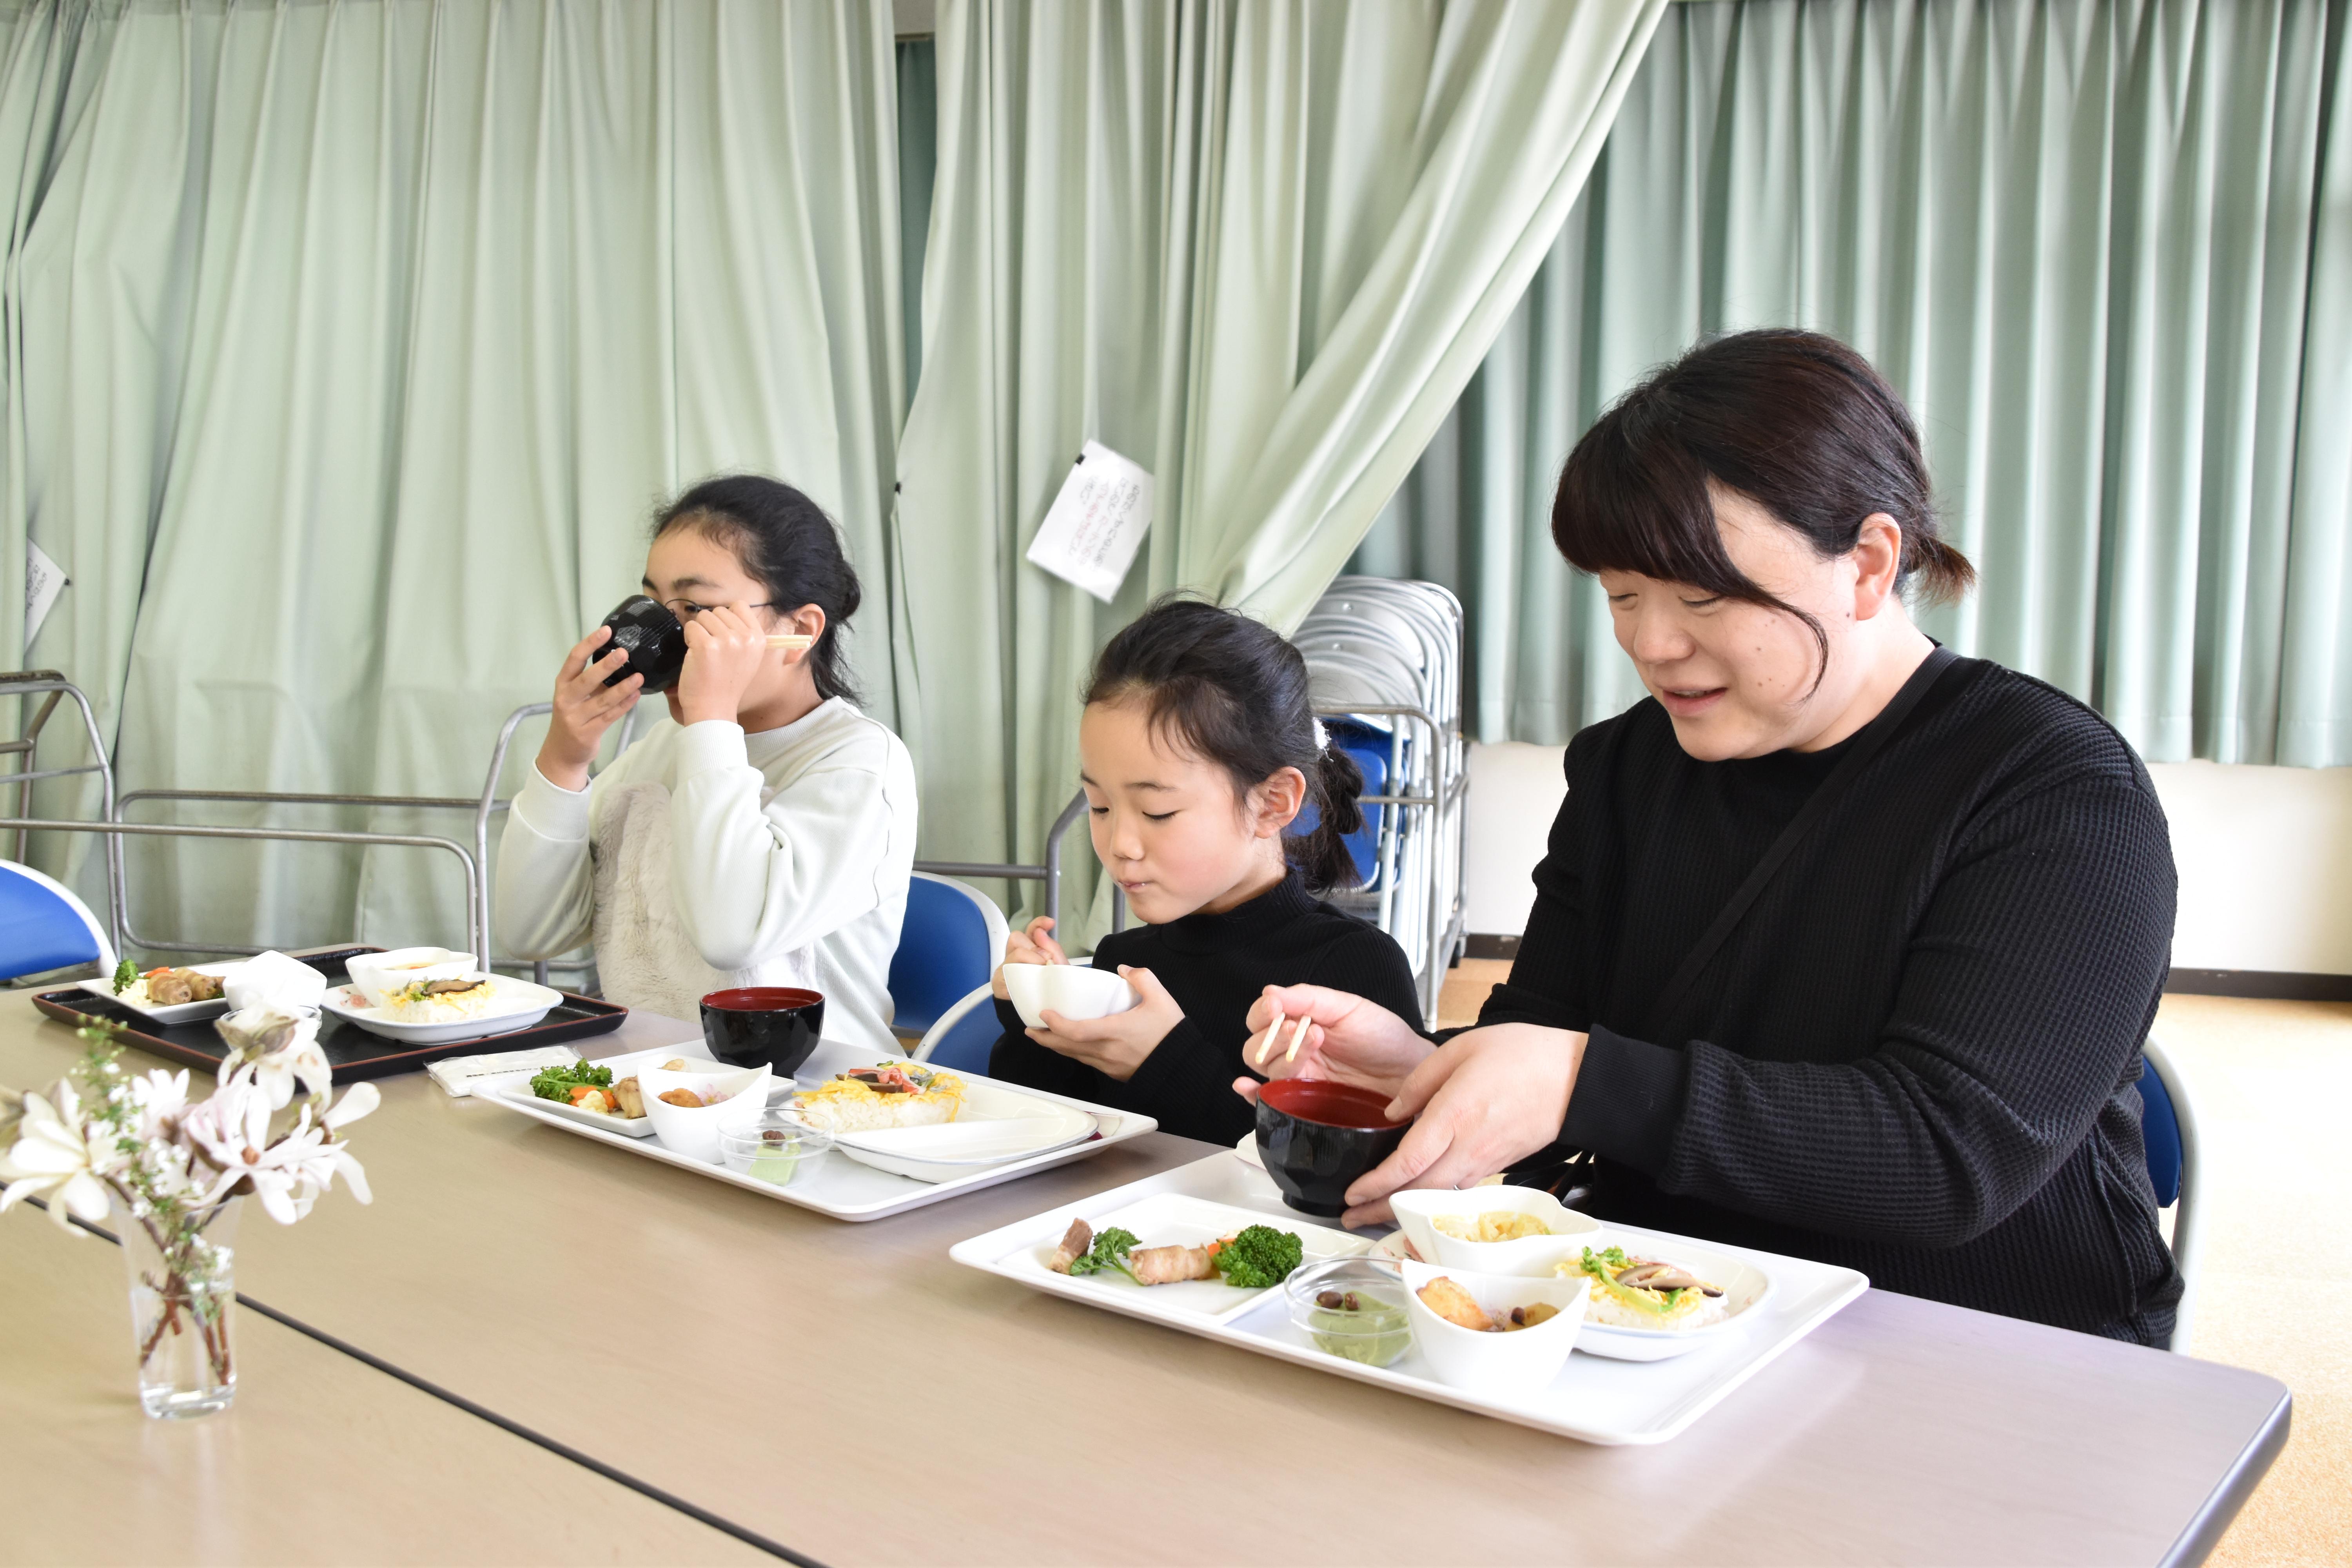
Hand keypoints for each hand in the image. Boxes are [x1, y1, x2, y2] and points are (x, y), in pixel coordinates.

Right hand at [535, 626, 641, 789]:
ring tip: (639, 677)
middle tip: (623, 652)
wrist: (562, 752)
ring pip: (602, 701)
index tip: (606, 631)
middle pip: (586, 680)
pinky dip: (624, 706)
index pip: (573, 659)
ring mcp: (575, 718)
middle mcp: (566, 699)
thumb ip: (591, 679)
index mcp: (562, 684)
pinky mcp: (587, 733)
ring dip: (622, 688)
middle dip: (605, 666)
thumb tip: (618, 656)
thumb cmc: (573, 716)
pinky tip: (636, 695)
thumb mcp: (575, 695)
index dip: (589, 644)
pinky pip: (609, 717)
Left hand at [675, 604, 776, 726]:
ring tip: (704, 653)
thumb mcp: (749, 658)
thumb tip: (730, 612)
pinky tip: (695, 656)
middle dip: (711, 626)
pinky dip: (688, 639)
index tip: (723, 635)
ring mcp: (726, 641)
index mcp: (758, 639)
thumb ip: (744, 635)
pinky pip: (690, 627)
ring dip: (699, 632)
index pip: (740, 605)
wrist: (713, 708)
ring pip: (703, 617)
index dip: (726, 618)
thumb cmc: (726, 684)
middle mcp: (745, 637)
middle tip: (713, 650)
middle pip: (719, 610)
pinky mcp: (706, 645)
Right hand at [991, 917, 1069, 999]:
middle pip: (1017, 938)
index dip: (1038, 923)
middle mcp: (1015, 955)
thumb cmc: (1049, 990)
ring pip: (1014, 953)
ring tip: (1040, 973)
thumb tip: (1041, 932)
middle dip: (1034, 948)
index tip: (1050, 923)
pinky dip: (1020, 975)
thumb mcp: (1058, 970)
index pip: (1031, 930)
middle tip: (1045, 963)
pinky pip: (1007, 972)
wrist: (1039, 1015)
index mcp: (1030, 950)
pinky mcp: (999, 982)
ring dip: (1030, 960)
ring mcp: (1005, 968)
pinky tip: (1028, 982)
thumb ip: (1053, 950)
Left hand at [1026, 966, 1180, 1082]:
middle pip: (1067, 1047)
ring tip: (1042, 1036)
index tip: (1044, 1014)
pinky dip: (1071, 1052)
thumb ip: (1141, 978)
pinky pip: (1085, 1061)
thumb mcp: (1161, 999)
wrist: (1181, 1066)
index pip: (1078, 1031)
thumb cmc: (1171, 1034)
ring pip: (1074, 1056)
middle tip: (1030, 1029)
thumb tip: (1123, 970)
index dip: (1057, 1024)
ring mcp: (1108, 1064)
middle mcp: (1107, 1051)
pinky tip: (1068, 1045)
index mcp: (1116, 1032)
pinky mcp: (1112, 1071)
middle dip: (1045, 1038)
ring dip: (1055, 1046)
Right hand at [1226, 985, 1432, 1107]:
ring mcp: (1299, 1079)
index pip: (1261, 1018)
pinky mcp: (1305, 1105)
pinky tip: (1250, 1088)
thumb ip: (1308, 998)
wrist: (1410, 1072)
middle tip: (1298, 1030)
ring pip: (1265, 1071)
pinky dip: (1254, 1096)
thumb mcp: (1348, 1008)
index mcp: (1300, 1023)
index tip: (1276, 1009)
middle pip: (1256, 1047)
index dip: (1262, 1014)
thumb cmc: (1383, 1037)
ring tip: (1312, 1046)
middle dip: (1272, 1038)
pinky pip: (1270, 1103)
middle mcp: (1293, 1052)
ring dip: (1280, 1058)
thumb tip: (1269, 992)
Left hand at [1335, 1023, 1586, 1226]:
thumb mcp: (1461, 1048)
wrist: (1577, 1077)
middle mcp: (1469, 1146)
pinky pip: (1458, 1188)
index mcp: (1455, 1114)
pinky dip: (1432, 1200)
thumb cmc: (1523, 1054)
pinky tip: (1417, 1197)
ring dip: (1404, 1209)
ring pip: (1437, 1197)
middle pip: (1418, 1192)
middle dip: (1380, 1209)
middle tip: (1350, 1217)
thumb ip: (1420, 1080)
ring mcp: (1486, 1160)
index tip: (1352, 1193)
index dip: (1377, 1184)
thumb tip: (1393, 1112)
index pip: (1408, 1162)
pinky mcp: (1499, 1165)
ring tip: (1374, 1214)